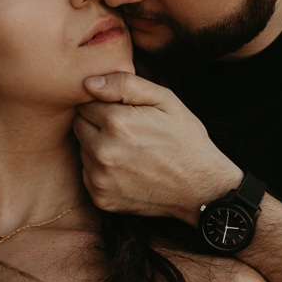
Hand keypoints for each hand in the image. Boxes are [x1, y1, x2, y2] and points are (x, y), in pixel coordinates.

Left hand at [76, 73, 241, 222]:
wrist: (202, 188)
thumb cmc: (186, 140)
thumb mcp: (166, 101)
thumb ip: (126, 84)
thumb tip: (88, 83)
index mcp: (117, 122)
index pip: (85, 104)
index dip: (105, 105)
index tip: (126, 114)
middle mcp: (103, 151)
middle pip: (79, 126)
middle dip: (98, 126)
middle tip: (129, 133)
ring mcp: (100, 178)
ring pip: (83, 151)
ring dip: (99, 148)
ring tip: (131, 153)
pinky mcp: (101, 198)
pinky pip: (88, 175)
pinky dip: (102, 171)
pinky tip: (128, 171)